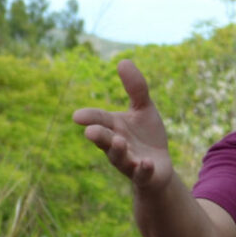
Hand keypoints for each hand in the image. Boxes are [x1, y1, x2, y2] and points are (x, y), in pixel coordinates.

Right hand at [72, 59, 175, 191]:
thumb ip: (136, 88)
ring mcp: (129, 162)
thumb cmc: (146, 136)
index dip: (90, 118)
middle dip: (98, 136)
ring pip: (119, 158)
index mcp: (114, 127)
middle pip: (105, 140)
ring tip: (120, 142)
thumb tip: (123, 60)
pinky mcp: (145, 175)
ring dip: (118, 151)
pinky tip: (146, 163)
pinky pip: (141, 174)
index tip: (77, 116)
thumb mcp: (144, 109)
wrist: (159, 168)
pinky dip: (143, 169)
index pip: (99, 120)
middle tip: (90, 132)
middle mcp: (117, 145)